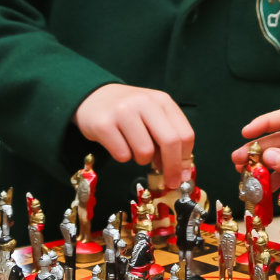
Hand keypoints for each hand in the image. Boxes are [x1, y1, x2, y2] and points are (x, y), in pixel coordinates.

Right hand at [73, 84, 193, 187]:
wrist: (94, 98)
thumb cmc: (129, 111)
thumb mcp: (152, 115)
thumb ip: (168, 136)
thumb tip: (180, 170)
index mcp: (161, 100)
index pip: (185, 134)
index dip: (186, 159)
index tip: (182, 174)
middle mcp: (144, 102)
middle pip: (170, 142)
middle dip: (172, 168)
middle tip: (170, 182)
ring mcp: (123, 112)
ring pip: (145, 152)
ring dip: (142, 159)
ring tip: (134, 149)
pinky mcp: (103, 124)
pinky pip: (122, 155)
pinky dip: (123, 156)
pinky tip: (118, 144)